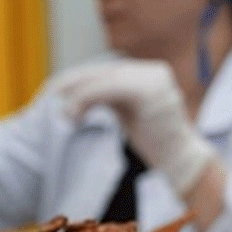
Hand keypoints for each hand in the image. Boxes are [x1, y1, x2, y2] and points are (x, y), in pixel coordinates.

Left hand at [58, 59, 217, 196]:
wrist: (183, 161)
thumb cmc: (155, 142)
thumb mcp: (130, 112)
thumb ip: (111, 97)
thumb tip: (76, 94)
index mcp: (150, 73)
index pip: (107, 70)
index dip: (78, 78)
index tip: (55, 89)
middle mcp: (153, 71)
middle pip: (103, 72)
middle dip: (73, 84)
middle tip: (49, 96)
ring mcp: (154, 79)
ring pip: (104, 80)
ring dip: (78, 96)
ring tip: (65, 116)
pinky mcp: (149, 92)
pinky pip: (109, 89)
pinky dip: (86, 99)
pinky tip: (74, 115)